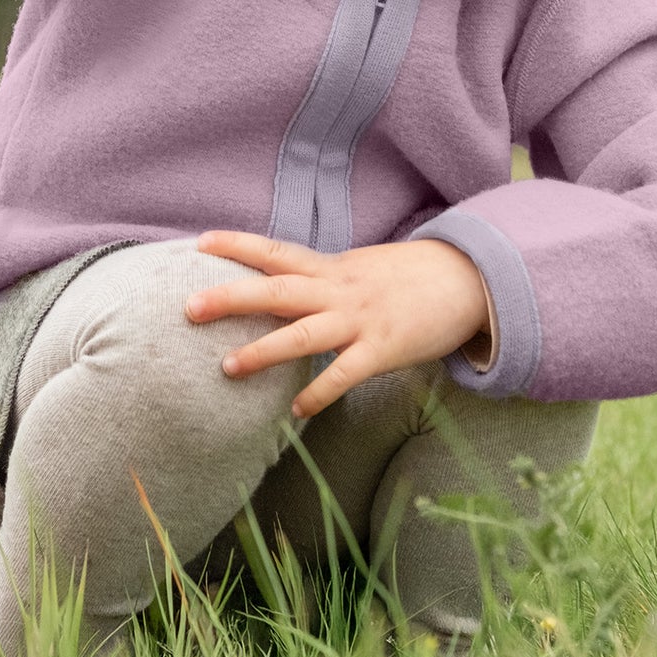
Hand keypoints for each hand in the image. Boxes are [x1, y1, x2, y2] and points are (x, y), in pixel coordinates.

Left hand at [184, 232, 490, 417]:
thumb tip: (281, 288)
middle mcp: (339, 289)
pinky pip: (346, 373)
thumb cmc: (407, 278)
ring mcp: (361, 319)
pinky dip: (320, 392)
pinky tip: (297, 412)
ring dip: (264, 351)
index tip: (201, 243)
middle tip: (188, 307)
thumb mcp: (359, 269)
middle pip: (277, 290)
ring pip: (304, 333)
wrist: (468, 279)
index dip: (237, 245)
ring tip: (227, 368)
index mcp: (331, 267)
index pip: (276, 251)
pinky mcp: (384, 348)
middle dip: (231, 298)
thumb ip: (321, 279)